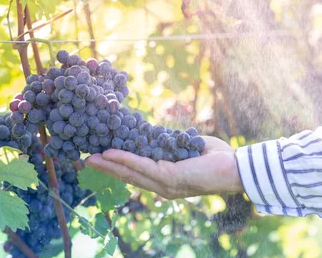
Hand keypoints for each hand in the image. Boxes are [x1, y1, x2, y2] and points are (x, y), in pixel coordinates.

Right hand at [85, 136, 242, 198]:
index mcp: (166, 181)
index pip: (137, 174)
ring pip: (131, 173)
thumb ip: (171, 144)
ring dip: (109, 164)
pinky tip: (110, 153)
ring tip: (91, 157)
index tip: (100, 157)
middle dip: (106, 168)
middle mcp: (162, 187)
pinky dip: (125, 159)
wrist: (235, 167)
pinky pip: (141, 166)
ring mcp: (165, 185)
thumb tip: (159, 134)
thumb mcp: (186, 148)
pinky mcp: (169, 178)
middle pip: (128, 176)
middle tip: (86, 160)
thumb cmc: (216, 157)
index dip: (117, 167)